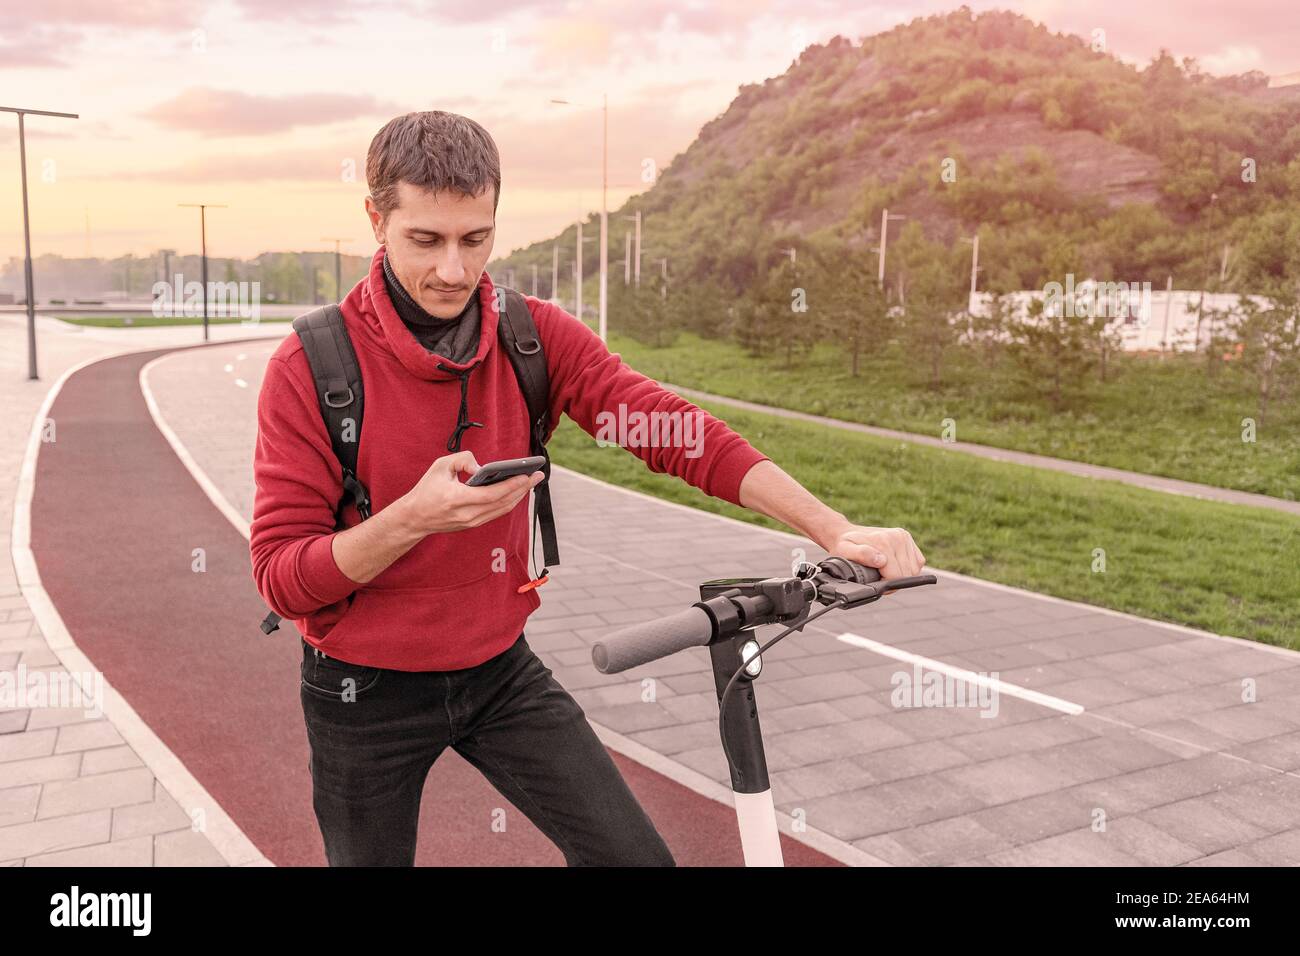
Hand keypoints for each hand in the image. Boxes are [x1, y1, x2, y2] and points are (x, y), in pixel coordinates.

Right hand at [399, 451, 542, 535]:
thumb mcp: (440, 466)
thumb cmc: (426, 490)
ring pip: (502, 510)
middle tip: (538, 475)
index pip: (493, 494)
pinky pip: (496, 513)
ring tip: (531, 481)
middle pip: (503, 503)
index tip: (527, 475)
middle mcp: (467, 515)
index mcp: (458, 500)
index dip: (512, 485)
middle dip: (523, 488)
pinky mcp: (473, 525)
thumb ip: (462, 460)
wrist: (414, 518)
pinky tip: (517, 491)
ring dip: (519, 496)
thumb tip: (482, 467)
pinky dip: (509, 502)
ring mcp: (471, 522)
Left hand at [827, 526, 925, 590]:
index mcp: (883, 541)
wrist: (846, 533)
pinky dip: (909, 568)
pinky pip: (918, 562)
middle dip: (894, 580)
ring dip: (902, 574)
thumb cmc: (845, 546)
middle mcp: (897, 537)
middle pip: (906, 574)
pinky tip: (895, 565)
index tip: (875, 581)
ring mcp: (904, 536)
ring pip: (914, 570)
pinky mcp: (908, 538)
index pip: (896, 575)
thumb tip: (881, 560)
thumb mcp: (845, 551)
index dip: (886, 584)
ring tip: (885, 571)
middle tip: (879, 577)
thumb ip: (861, 555)